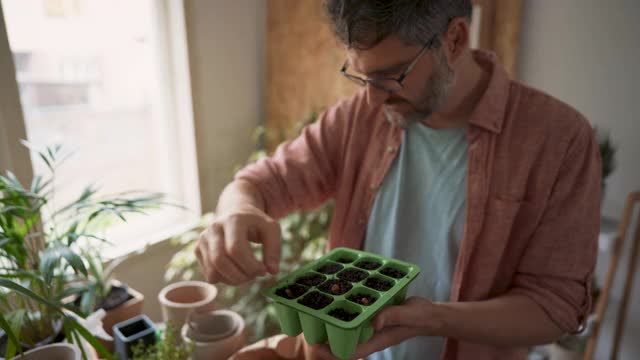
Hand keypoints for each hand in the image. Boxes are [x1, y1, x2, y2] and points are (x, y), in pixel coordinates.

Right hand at [195, 204, 280, 284]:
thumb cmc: (255, 223)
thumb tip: (272, 272)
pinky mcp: (198, 249)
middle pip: (220, 261)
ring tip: (247, 275)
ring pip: (213, 271)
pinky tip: (236, 272)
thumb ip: (274, 249)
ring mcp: (203, 238)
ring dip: (233, 280)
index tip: (263, 270)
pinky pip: (209, 275)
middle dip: (240, 275)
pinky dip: (225, 280)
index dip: (250, 265)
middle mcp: (214, 228)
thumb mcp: (271, 229)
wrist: (235, 211)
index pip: (235, 249)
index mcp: (233, 220)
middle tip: (254, 276)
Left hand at [311, 297, 443, 358]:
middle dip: (326, 338)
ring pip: (348, 330)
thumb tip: (374, 321)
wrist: (430, 314)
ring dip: (334, 325)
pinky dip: (346, 313)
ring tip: (316, 313)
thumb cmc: (420, 316)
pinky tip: (338, 302)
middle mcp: (371, 335)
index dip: (331, 352)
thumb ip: (391, 315)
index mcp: (377, 339)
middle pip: (344, 342)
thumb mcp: (407, 313)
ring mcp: (372, 327)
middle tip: (308, 326)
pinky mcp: (374, 317)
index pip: (350, 351)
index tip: (314, 347)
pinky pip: (356, 318)